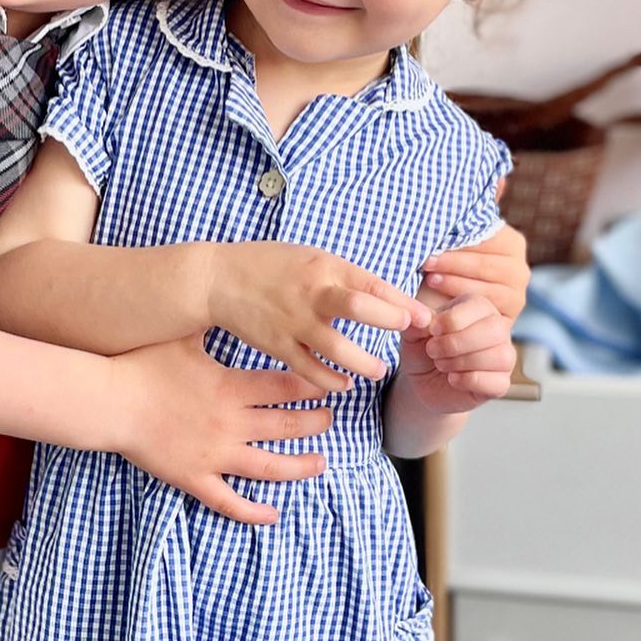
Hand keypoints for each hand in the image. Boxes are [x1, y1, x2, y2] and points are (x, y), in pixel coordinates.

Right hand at [111, 333, 333, 524]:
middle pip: (285, 426)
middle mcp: (230, 424)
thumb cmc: (143, 365)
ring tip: (320, 462)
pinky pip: (229, 501)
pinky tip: (272, 514)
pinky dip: (252, 512)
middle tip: (329, 419)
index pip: (285, 388)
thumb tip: (234, 297)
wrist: (110, 401)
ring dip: (298, 466)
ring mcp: (214, 456)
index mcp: (230, 388)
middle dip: (314, 423)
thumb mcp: (184, 336)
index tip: (329, 385)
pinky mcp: (194, 478)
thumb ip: (213, 322)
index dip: (312, 387)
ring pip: (267, 466)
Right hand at [206, 242, 430, 394]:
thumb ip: (342, 276)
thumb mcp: (309, 257)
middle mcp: (310, 292)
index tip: (423, 316)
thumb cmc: (268, 265)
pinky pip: (310, 370)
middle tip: (409, 333)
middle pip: (357, 306)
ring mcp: (293, 321)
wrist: (217, 279)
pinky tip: (344, 383)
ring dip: (364, 362)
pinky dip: (330, 380)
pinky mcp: (277, 345)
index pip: (370, 283)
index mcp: (322, 265)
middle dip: (390, 320)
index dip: (401, 301)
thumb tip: (383, 296)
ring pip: (337, 348)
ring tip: (378, 370)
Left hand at [396, 294, 515, 415]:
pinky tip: (453, 379)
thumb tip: (424, 318)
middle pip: (495, 329)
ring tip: (442, 364)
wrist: (422, 381)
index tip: (432, 331)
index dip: (450, 320)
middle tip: (433, 351)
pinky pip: (499, 382)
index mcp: (477, 307)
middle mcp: (497, 329)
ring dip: (463, 362)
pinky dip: (469, 381)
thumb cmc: (422, 350)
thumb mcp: (413, 333)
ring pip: (502, 356)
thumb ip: (417, 322)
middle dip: (457, 342)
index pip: (478, 305)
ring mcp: (503, 357)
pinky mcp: (501, 383)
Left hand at [421, 221, 528, 320]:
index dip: (458, 240)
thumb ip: (475, 215)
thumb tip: (500, 183)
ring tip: (429, 278)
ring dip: (453, 282)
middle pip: (483, 264)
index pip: (486, 239)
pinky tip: (442, 298)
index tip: (431, 240)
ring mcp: (518, 295)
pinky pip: (486, 306)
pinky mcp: (509, 316)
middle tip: (426, 261)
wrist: (454, 308)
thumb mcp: (461, 240)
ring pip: (484, 285)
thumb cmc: (454, 267)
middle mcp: (520, 269)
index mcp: (513, 244)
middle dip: (452, 262)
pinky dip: (462, 301)